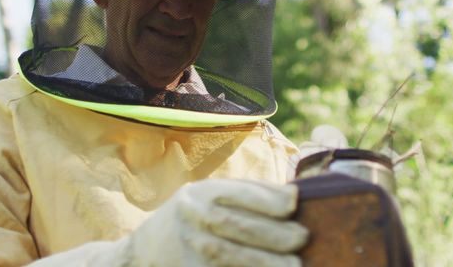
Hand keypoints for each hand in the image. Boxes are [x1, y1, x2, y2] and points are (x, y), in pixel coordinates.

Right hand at [124, 179, 308, 266]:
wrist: (148, 250)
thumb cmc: (196, 217)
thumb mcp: (212, 196)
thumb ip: (248, 194)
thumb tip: (294, 199)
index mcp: (200, 193)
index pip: (237, 193)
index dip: (267, 199)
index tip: (294, 203)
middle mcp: (191, 218)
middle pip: (236, 225)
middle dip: (274, 233)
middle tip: (303, 237)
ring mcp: (189, 249)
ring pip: (230, 256)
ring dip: (266, 262)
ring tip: (295, 265)